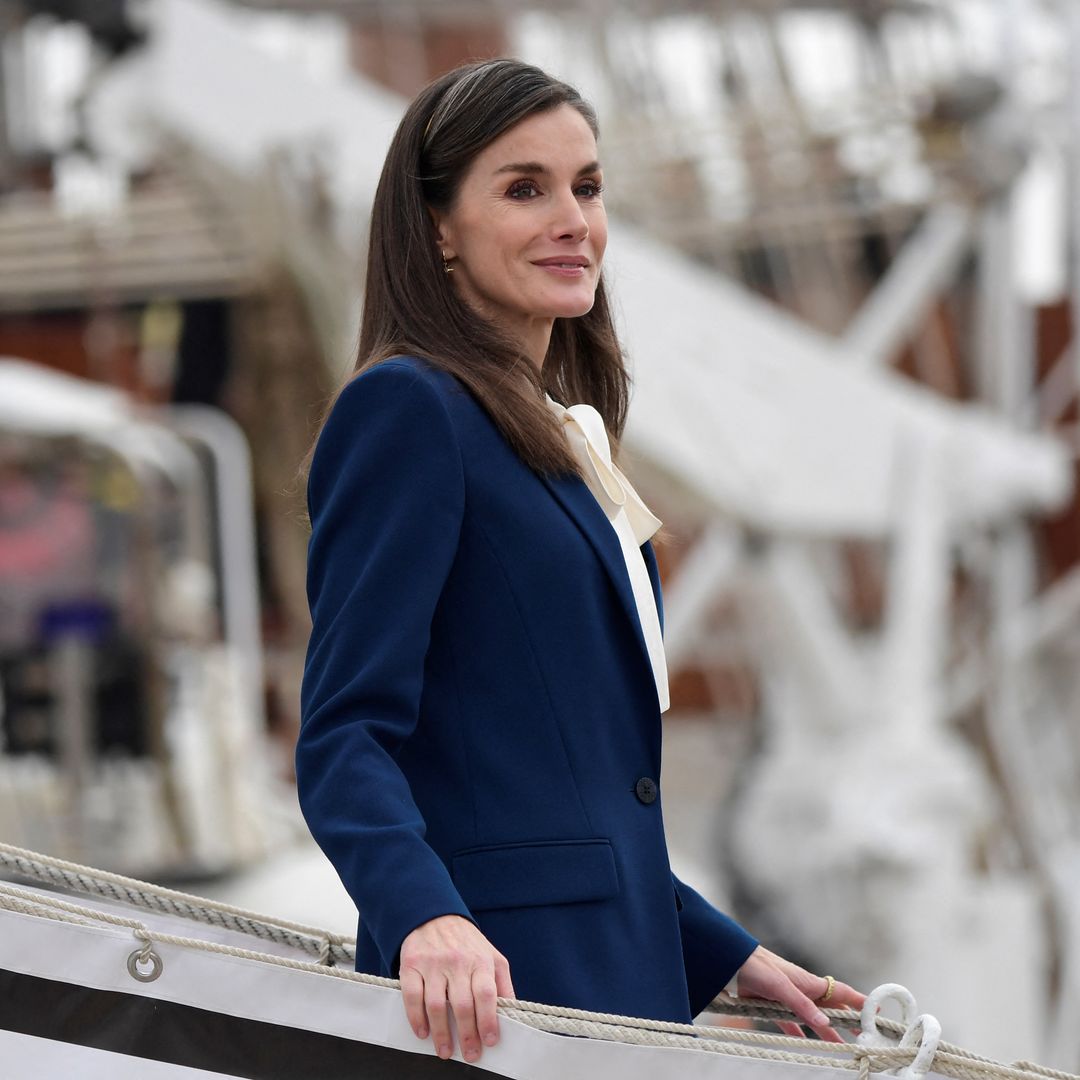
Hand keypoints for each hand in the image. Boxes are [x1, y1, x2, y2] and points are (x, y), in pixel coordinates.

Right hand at [399, 914, 514, 1061]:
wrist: (434, 916)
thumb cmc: (466, 943)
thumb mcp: (491, 955)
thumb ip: (501, 983)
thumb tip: (510, 1014)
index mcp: (480, 960)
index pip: (487, 994)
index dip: (488, 1020)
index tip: (490, 1041)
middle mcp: (457, 961)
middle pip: (463, 1004)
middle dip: (467, 1035)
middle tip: (469, 1054)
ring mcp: (433, 963)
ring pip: (436, 1005)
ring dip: (441, 1033)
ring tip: (445, 1051)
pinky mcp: (412, 965)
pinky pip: (412, 996)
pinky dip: (416, 1018)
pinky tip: (422, 1032)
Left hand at [735, 945, 863, 1042]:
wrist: (730, 961)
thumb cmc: (756, 965)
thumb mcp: (779, 985)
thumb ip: (801, 1005)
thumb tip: (825, 1025)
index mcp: (807, 982)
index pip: (840, 992)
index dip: (859, 1000)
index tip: (877, 1010)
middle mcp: (802, 990)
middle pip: (831, 1008)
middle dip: (849, 1020)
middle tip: (866, 1035)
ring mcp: (788, 998)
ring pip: (813, 1019)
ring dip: (827, 1032)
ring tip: (843, 1047)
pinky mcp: (773, 1006)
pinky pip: (791, 1023)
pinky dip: (800, 1033)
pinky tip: (805, 1043)